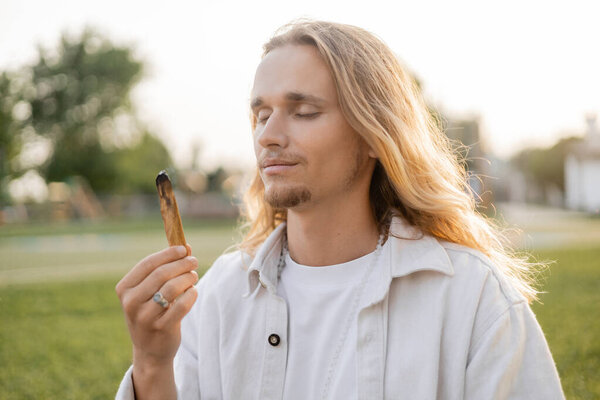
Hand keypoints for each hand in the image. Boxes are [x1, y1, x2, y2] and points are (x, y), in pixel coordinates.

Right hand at [115, 244, 197, 398]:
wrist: (151, 349)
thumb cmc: (153, 311)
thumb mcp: (152, 290)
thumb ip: (166, 268)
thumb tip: (186, 246)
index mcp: (124, 289)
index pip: (148, 264)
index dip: (168, 254)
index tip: (184, 249)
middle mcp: (130, 303)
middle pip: (161, 274)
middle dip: (181, 264)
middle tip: (194, 262)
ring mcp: (144, 317)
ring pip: (172, 288)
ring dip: (188, 278)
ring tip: (194, 276)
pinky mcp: (160, 329)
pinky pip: (181, 306)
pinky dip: (191, 295)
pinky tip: (193, 292)